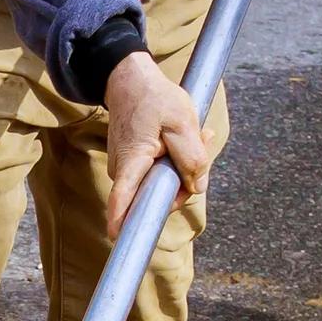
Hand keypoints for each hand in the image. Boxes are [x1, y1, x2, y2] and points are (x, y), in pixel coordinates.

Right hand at [104, 50, 211, 238]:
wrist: (130, 81)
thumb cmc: (155, 99)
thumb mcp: (182, 122)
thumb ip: (192, 157)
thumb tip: (198, 187)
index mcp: (132, 163)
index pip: (122, 199)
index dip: (122, 221)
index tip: (118, 239)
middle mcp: (123, 172)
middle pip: (155, 196)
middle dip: (184, 181)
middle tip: (204, 139)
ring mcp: (127, 170)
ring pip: (160, 185)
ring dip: (183, 167)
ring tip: (197, 134)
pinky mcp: (133, 166)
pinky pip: (157, 175)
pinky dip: (175, 161)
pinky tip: (186, 138)